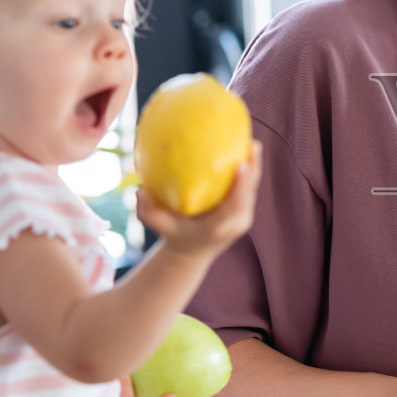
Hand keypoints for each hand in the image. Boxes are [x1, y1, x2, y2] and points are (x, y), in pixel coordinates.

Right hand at [137, 142, 262, 259]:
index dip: (241, 185)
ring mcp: (243, 217)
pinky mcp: (244, 211)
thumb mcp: (158, 225)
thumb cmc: (174, 235)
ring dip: (255, 167)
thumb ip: (148, 210)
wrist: (192, 253)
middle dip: (253, 170)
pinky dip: (250, 171)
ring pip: (253, 190)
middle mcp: (235, 223)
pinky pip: (249, 189)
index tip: (241, 164)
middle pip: (249, 194)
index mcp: (218, 227)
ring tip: (253, 143)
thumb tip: (141, 189)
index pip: (234, 206)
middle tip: (252, 145)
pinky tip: (245, 149)